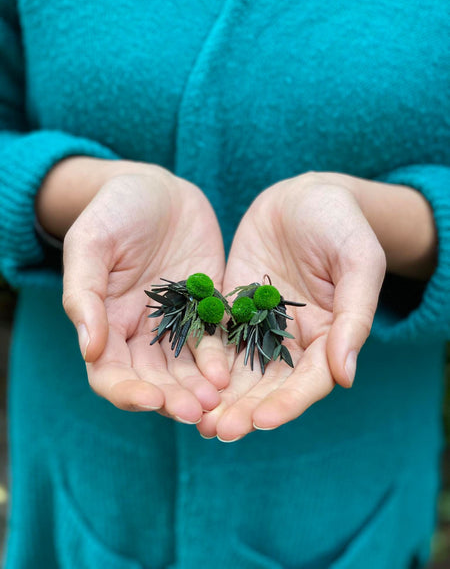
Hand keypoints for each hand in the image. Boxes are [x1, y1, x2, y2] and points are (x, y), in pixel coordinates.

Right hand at [61, 161, 228, 421]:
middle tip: (198, 411)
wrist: (158, 189)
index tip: (152, 400)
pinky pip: (214, 341)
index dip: (128, 392)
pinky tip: (232, 371)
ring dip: (200, 389)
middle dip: (173, 398)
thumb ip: (84, 294)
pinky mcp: (206, 309)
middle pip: (154, 380)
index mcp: (107, 322)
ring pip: (186, 369)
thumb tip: (89, 349)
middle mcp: (141, 332)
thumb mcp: (91, 243)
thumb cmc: (115, 210)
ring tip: (218, 401)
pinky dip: (221, 359)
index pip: (111, 373)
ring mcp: (176, 323)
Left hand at [197, 172, 385, 440]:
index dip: (288, 403)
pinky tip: (183, 381)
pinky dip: (203, 363)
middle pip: (270, 385)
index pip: (309, 381)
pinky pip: (217, 339)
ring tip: (197, 421)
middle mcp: (293, 339)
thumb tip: (346, 375)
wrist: (303, 196)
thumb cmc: (341, 223)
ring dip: (220, 398)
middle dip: (246, 410)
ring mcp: (260, 326)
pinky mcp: (234, 309)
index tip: (263, 421)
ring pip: (240, 371)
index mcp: (329, 334)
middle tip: (219, 431)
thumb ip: (353, 316)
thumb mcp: (358, 262)